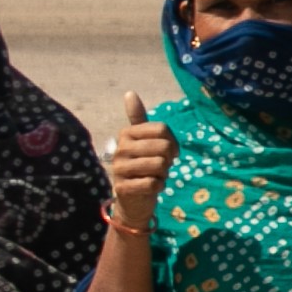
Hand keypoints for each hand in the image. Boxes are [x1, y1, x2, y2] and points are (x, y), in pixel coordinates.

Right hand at [107, 92, 171, 233]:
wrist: (133, 199)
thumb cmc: (143, 166)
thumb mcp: (143, 141)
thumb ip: (138, 118)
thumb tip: (129, 92)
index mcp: (126, 134)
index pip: (162, 130)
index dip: (173, 143)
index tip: (168, 152)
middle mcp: (120, 149)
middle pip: (163, 147)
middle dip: (168, 160)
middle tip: (160, 167)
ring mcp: (119, 169)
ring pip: (160, 165)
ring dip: (163, 174)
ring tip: (153, 176)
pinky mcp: (123, 188)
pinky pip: (154, 183)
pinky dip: (158, 187)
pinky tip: (150, 188)